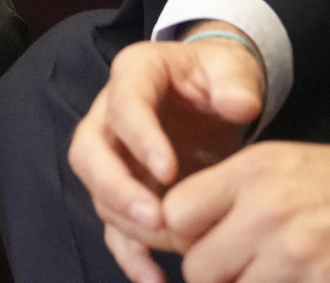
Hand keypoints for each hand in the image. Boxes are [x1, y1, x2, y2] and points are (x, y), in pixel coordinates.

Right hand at [68, 26, 265, 280]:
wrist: (217, 92)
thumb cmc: (219, 76)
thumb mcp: (232, 68)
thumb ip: (235, 83)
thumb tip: (239, 105)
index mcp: (135, 73)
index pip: (124, 104)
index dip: (140, 138)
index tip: (169, 171)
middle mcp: (109, 114)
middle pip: (90, 152)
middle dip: (117, 189)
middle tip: (156, 218)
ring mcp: (113, 155)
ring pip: (98, 193)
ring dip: (126, 225)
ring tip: (165, 250)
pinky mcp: (124, 190)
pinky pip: (115, 225)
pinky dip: (131, 254)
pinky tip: (154, 277)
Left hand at [158, 141, 329, 282]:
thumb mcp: (282, 170)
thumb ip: (229, 199)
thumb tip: (172, 235)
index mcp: (252, 171)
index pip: (175, 214)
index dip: (185, 239)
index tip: (208, 248)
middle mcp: (267, 207)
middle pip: (198, 267)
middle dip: (219, 278)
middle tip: (251, 269)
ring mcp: (295, 250)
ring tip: (281, 273)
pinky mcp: (323, 282)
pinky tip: (307, 280)